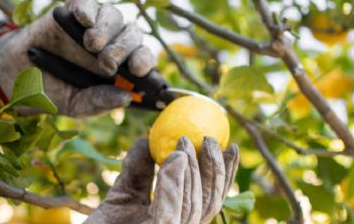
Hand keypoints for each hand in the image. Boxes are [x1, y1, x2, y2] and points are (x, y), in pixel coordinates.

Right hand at [0, 0, 155, 116]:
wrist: (19, 75)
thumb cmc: (56, 90)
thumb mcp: (77, 104)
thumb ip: (99, 102)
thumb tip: (126, 98)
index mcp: (122, 69)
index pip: (144, 61)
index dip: (145, 63)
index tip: (139, 71)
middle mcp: (113, 44)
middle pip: (133, 36)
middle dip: (124, 49)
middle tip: (109, 62)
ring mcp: (95, 26)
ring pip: (115, 17)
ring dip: (107, 31)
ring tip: (91, 45)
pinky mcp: (75, 11)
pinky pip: (87, 4)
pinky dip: (88, 10)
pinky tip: (84, 20)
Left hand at [84, 136, 238, 223]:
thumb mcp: (124, 193)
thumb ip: (139, 169)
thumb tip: (148, 137)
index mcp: (178, 222)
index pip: (209, 199)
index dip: (223, 173)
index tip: (229, 145)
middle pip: (208, 201)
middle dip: (214, 168)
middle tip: (210, 138)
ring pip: (193, 203)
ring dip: (193, 168)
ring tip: (184, 140)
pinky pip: (170, 209)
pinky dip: (174, 182)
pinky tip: (175, 158)